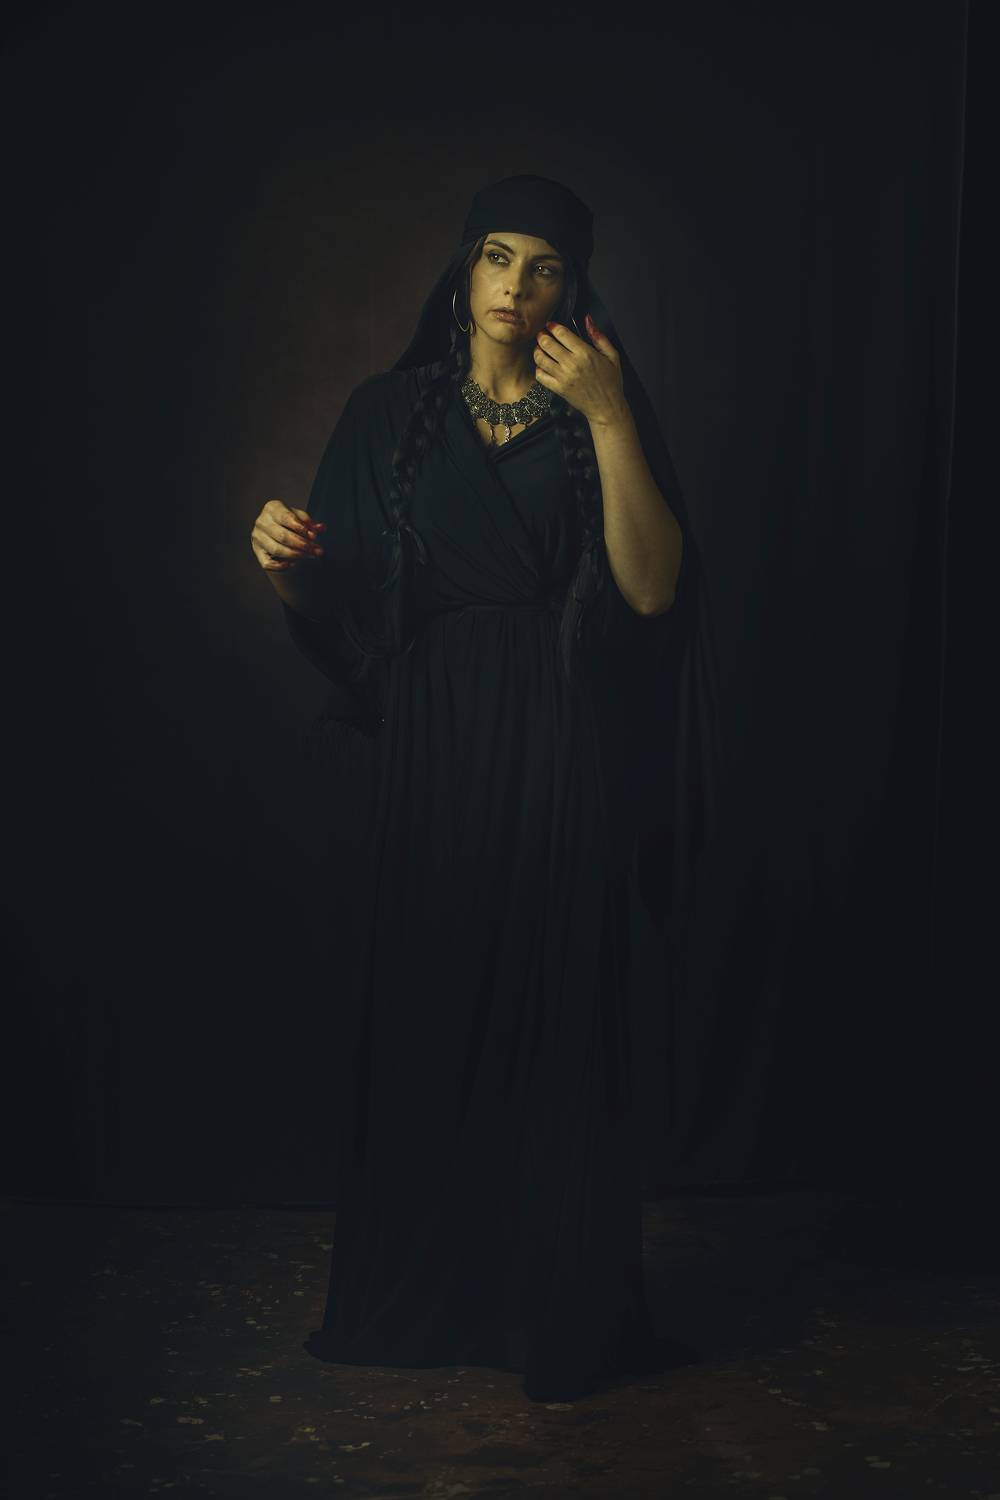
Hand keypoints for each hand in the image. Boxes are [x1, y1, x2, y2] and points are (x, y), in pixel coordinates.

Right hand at [250, 499, 324, 570]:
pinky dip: (280, 566)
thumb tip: (321, 528)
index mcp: (272, 508)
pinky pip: (267, 563)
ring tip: (309, 556)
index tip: (314, 536)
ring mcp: (258, 538)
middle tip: (316, 550)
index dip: (300, 528)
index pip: (285, 517)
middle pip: (282, 535)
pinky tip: (292, 564)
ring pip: (276, 549)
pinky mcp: (257, 552)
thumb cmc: (290, 522)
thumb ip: (311, 524)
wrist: (277, 532)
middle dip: (301, 544)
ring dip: (295, 554)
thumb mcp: (301, 519)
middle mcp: (261, 522)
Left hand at [533, 311, 628, 426]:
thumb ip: (598, 336)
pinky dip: (538, 368)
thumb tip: (588, 319)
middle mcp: (572, 364)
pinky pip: (540, 375)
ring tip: (540, 348)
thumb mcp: (612, 355)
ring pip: (540, 358)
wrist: (606, 407)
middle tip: (542, 334)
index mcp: (585, 353)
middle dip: (542, 336)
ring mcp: (563, 377)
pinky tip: (543, 365)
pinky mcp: (558, 389)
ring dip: (537, 350)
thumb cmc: (610, 382)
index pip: (561, 333)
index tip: (551, 325)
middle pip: (547, 343)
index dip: (553, 326)